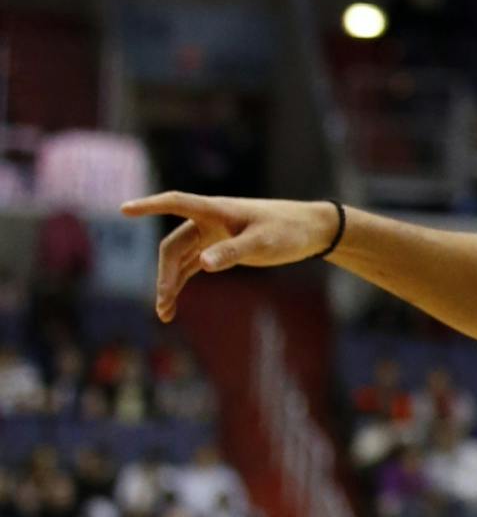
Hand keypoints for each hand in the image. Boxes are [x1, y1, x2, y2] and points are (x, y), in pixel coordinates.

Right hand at [120, 193, 339, 320]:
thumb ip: (233, 252)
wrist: (312, 231)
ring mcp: (212, 235)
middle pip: (173, 245)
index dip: (150, 205)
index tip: (124, 209)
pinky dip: (181, 282)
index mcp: (215, 210)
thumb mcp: (263, 243)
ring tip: (165, 314)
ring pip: (179, 259)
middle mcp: (208, 221)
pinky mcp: (219, 249)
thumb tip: (202, 265)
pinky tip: (173, 305)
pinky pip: (191, 266)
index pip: (175, 203)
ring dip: (170, 283)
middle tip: (164, 303)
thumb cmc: (288, 230)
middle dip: (165, 274)